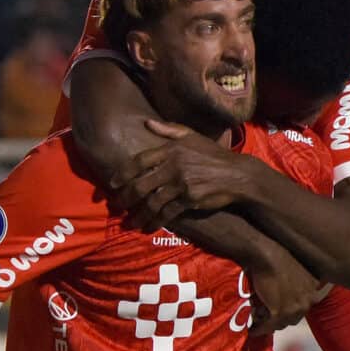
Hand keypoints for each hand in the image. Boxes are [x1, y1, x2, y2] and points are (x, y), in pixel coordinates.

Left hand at [115, 119, 252, 227]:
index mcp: (171, 149)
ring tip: (130, 222)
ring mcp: (181, 184)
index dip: (123, 172)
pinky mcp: (189, 199)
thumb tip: (147, 123)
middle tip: (117, 205)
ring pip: (152, 202)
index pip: (140, 161)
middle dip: (126, 197)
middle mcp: (173, 166)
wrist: (237, 175)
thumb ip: (169, 130)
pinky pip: (167, 213)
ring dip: (139, 214)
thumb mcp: (192, 136)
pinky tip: (148, 227)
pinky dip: (156, 221)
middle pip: (141, 184)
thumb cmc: (213, 155)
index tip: (112, 183)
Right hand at [246, 249, 321, 332]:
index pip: (303, 305)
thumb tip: (283, 293)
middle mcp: (309, 299)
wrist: (265, 254)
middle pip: (295, 317)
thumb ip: (295, 281)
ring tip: (260, 325)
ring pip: (283, 323)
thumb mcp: (294, 267)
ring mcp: (296, 307)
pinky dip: (261, 329)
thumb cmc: (276, 255)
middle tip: (269, 320)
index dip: (290, 309)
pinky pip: (270, 325)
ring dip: (271, 325)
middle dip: (282, 319)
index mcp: (314, 287)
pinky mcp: (280, 312)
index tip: (280, 311)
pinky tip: (253, 330)